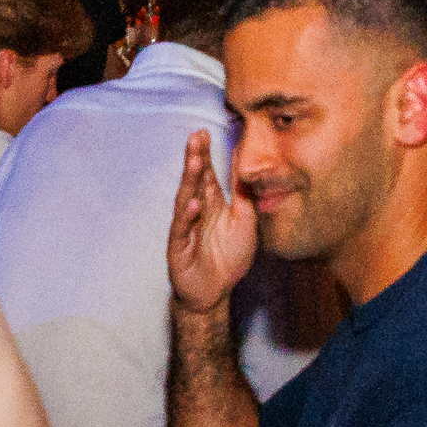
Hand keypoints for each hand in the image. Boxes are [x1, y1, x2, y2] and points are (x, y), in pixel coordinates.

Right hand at [169, 132, 258, 313]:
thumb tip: (247, 166)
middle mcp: (196, 212)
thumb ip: (244, 195)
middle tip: (195, 137)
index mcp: (211, 204)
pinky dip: (187, 217)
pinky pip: (182, 230)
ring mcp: (185, 229)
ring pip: (185, 200)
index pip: (206, 174)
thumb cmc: (227, 258)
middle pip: (193, 181)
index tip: (204, 133)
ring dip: (188, 180)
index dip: (204, 154)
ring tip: (193, 161)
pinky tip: (193, 203)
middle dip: (194, 159)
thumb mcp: (245, 222)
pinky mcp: (179, 248)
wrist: (214, 293)